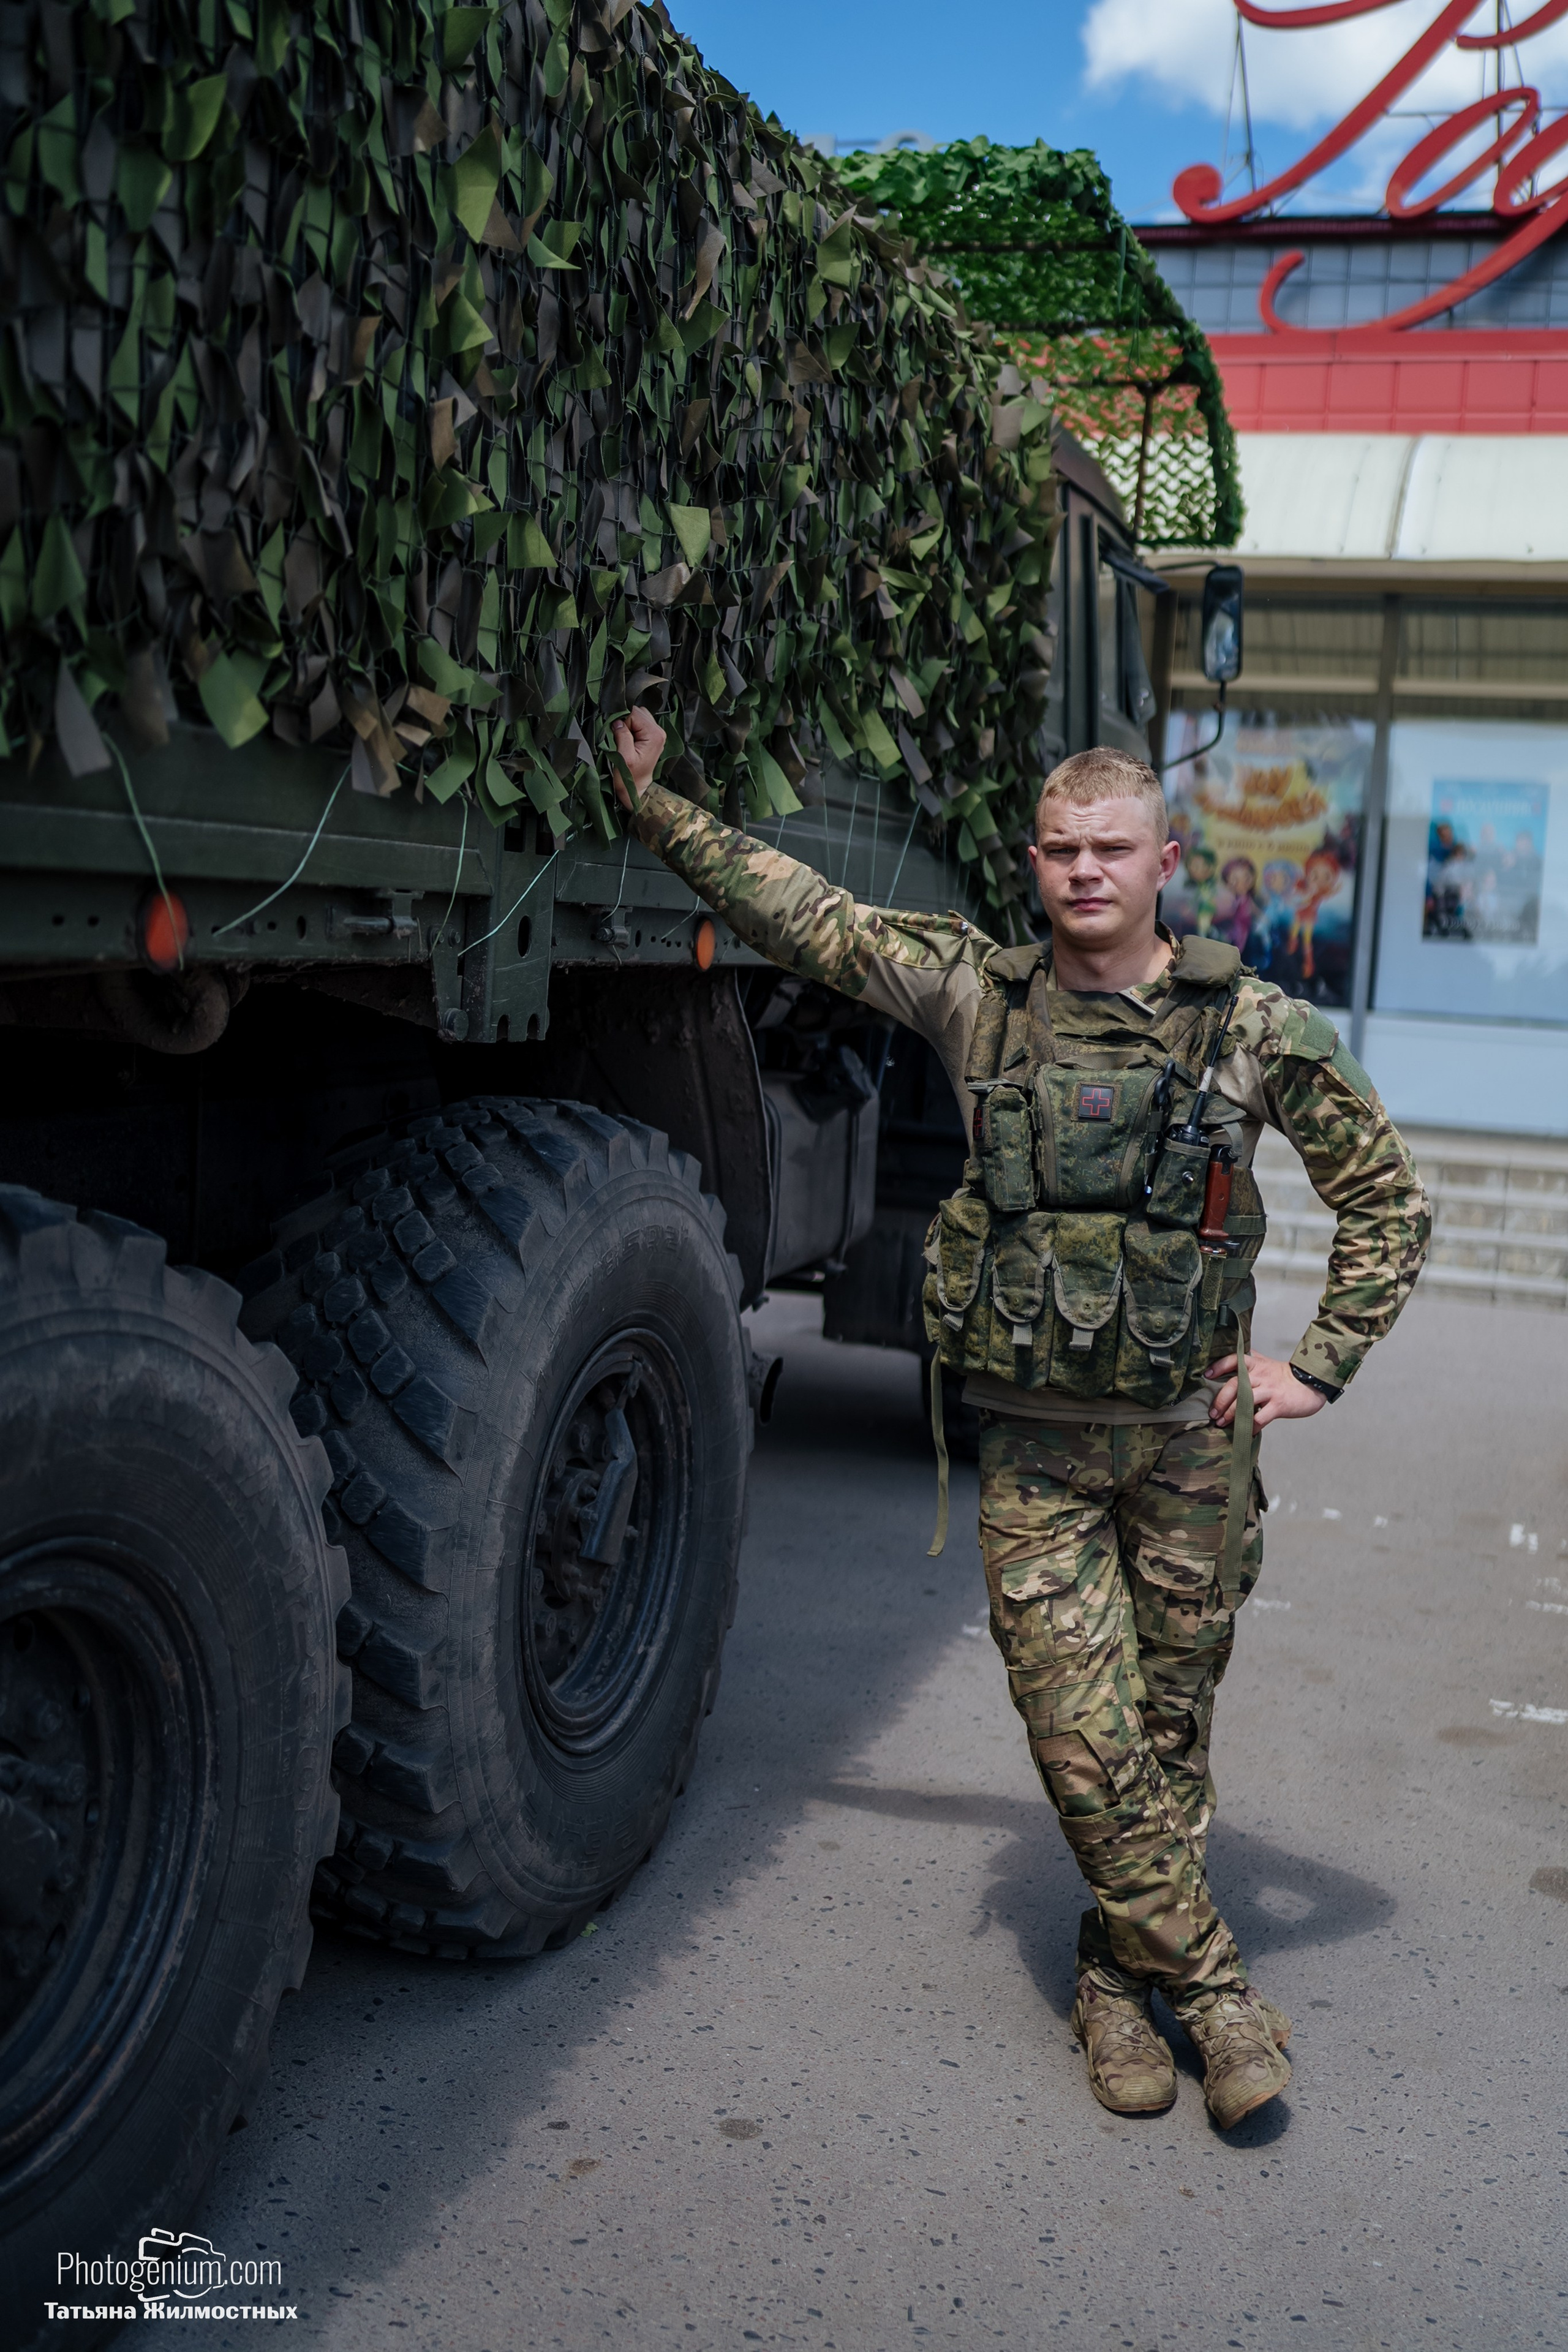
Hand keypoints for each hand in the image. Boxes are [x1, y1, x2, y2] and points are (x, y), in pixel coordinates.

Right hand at [610, 707, 665, 808]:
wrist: (634, 789)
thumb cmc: (629, 777)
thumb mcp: (623, 757)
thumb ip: (622, 736)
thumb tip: (617, 721)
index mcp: (655, 735)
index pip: (634, 713)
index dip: (623, 722)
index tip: (619, 736)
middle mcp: (659, 732)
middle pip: (638, 712)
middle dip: (626, 722)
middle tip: (622, 739)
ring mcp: (656, 734)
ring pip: (638, 716)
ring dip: (628, 724)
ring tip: (625, 740)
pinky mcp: (651, 736)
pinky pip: (639, 723)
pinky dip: (631, 728)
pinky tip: (629, 740)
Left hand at [1204, 1351, 1325, 1429]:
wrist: (1311, 1384)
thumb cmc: (1284, 1376)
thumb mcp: (1266, 1363)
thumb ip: (1250, 1361)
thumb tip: (1230, 1359)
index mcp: (1256, 1364)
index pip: (1234, 1360)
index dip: (1219, 1366)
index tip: (1207, 1375)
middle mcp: (1261, 1375)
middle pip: (1235, 1385)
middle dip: (1220, 1400)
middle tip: (1212, 1413)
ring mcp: (1270, 1390)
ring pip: (1244, 1402)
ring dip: (1231, 1415)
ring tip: (1222, 1423)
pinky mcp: (1278, 1405)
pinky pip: (1260, 1418)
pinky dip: (1250, 1426)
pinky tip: (1245, 1431)